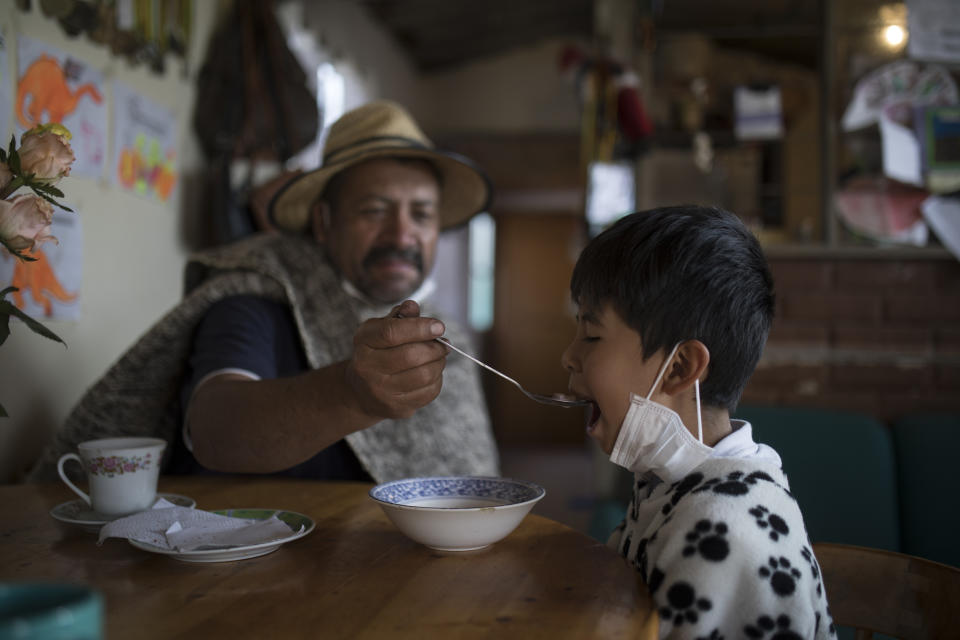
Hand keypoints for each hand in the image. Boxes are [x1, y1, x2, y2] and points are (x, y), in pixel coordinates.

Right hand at [346, 300, 447, 419]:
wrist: (362, 391)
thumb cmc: (378, 351)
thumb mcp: (382, 329)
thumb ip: (400, 317)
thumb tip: (413, 307)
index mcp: (364, 342)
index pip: (391, 332)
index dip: (420, 328)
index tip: (439, 327)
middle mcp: (367, 368)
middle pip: (411, 355)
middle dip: (435, 348)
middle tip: (444, 344)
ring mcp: (380, 391)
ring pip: (424, 375)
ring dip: (439, 363)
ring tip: (439, 357)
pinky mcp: (396, 408)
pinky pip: (428, 392)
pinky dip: (437, 379)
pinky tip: (432, 372)